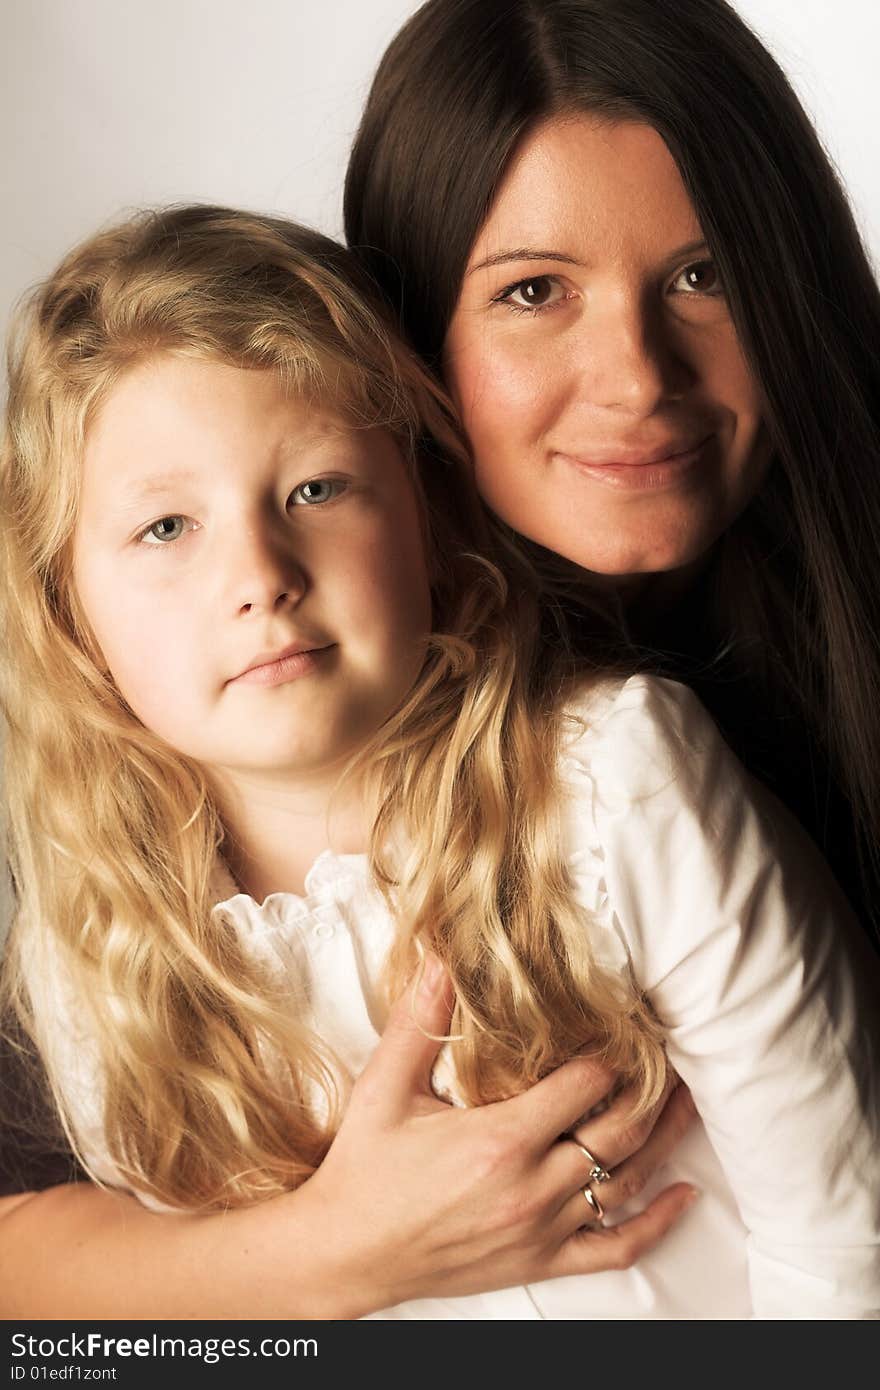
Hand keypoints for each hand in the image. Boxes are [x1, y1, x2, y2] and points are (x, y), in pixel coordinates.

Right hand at [307, 954, 697, 1315]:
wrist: (346, 1252)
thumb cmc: (366, 1168)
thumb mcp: (386, 1085)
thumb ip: (420, 1019)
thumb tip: (443, 956)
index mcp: (500, 1138)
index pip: (585, 1084)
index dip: (612, 1053)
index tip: (625, 1027)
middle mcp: (531, 1187)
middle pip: (619, 1132)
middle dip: (652, 1090)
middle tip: (671, 1059)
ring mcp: (540, 1231)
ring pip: (626, 1182)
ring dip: (664, 1142)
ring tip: (687, 1105)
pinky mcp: (539, 1263)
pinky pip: (616, 1249)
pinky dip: (657, 1222)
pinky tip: (682, 1195)